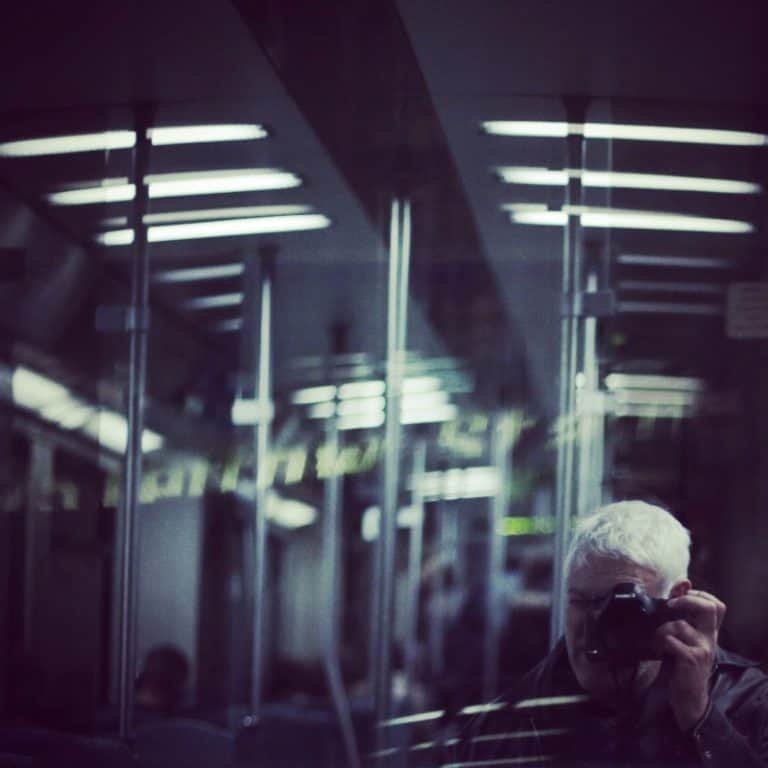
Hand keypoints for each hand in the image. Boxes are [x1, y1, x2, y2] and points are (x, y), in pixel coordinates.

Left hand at [656, 589, 726, 730]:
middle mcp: (709, 637)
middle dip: (686, 600)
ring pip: (680, 625)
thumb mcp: (684, 638)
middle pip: (709, 608)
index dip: (698, 593)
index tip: (679, 593)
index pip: (716, 604)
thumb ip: (683, 615)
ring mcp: (703, 649)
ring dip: (661, 629)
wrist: (688, 697)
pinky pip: (672, 641)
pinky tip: (659, 651)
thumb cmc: (681, 664)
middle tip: (669, 606)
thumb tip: (680, 586)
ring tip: (657, 639)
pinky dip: (661, 643)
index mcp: (708, 631)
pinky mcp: (692, 659)